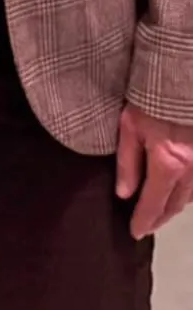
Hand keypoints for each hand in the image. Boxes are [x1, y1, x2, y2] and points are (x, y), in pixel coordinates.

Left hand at [116, 104, 192, 237]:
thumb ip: (128, 162)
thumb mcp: (130, 125)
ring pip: (190, 196)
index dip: (143, 221)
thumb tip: (124, 193)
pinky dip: (187, 192)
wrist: (180, 77)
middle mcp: (191, 169)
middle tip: (146, 226)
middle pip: (175, 205)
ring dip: (174, 206)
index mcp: (169, 163)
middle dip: (159, 219)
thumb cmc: (152, 97)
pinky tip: (178, 190)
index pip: (154, 204)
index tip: (134, 232)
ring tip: (159, 210)